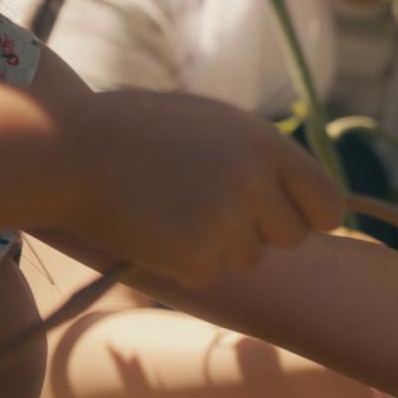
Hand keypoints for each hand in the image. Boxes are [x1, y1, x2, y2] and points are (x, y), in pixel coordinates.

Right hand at [55, 89, 342, 287]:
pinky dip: (186, 262)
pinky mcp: (197, 257)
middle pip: (292, 237)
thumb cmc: (138, 131)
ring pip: (250, 259)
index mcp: (266, 144)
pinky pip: (211, 274)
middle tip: (209, 206)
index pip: (328, 202)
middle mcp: (256, 182)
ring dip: (219, 245)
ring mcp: (227, 221)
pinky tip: (155, 229)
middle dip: (260, 230)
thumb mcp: (213, 123)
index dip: (313, 216)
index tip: (298, 221)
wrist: (70, 151)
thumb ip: (261, 155)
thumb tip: (302, 192)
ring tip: (173, 208)